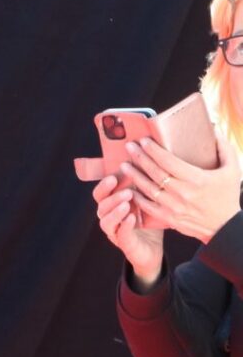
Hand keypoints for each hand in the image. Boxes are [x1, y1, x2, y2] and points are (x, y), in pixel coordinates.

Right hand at [93, 173, 163, 285]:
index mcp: (111, 206)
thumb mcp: (146, 203)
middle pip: (100, 206)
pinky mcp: (124, 244)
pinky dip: (124, 225)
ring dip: (115, 210)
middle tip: (126, 190)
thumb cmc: (149, 223)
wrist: (152, 251)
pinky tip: (132, 218)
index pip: (100, 194)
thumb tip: (151, 163)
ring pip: (105, 220)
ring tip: (127, 203)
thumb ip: (142, 187)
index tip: (115, 175)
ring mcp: (114, 232)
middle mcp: (108, 218)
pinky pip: (120, 234)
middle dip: (111, 196)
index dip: (104, 185)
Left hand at [123, 130, 241, 244]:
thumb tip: (215, 130)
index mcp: (197, 180)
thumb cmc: (227, 196)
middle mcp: (183, 193)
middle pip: (155, 172)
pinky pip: (147, 206)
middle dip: (139, 157)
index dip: (153, 150)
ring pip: (147, 188)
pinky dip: (136, 196)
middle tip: (129, 147)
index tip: (143, 141)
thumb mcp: (232, 171)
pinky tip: (129, 187)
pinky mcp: (168, 218)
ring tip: (124, 164)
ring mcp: (174, 207)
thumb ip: (224, 149)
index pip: (168, 161)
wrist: (226, 227)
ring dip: (134, 175)